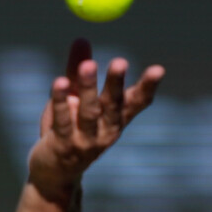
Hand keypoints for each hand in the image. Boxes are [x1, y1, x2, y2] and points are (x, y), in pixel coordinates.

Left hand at [28, 38, 164, 199]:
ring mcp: (85, 142)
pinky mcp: (63, 146)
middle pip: (112, 104)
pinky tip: (59, 82)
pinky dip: (60, 101)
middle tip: (120, 61)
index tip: (159, 69)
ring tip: (88, 65)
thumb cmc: (67, 131)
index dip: (147, 87)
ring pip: (88, 111)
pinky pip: (62, 120)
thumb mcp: (74, 99)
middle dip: (116, 83)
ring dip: (88, 87)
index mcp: (116, 120)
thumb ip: (78, 70)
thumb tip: (81, 38)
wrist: (53, 174)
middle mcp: (105, 132)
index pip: (136, 102)